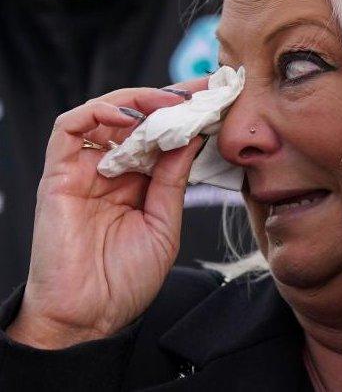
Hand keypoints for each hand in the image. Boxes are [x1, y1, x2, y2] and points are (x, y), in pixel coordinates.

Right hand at [6, 79, 208, 348]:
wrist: (88, 317)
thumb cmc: (125, 280)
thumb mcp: (165, 224)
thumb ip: (175, 180)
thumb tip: (194, 135)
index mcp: (139, 183)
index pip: (162, 135)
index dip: (187, 114)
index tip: (217, 98)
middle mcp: (111, 171)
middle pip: (137, 119)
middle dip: (170, 100)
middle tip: (201, 91)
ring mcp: (83, 171)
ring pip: (104, 115)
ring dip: (137, 101)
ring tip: (169, 104)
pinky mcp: (58, 176)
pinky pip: (69, 129)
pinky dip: (97, 112)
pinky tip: (128, 115)